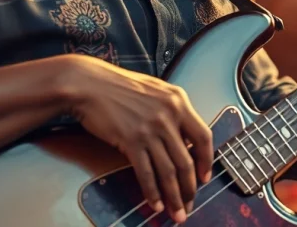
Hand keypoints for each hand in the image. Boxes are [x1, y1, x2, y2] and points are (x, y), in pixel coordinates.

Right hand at [69, 56, 212, 223]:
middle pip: (186, 160)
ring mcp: (150, 129)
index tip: (205, 176)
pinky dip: (152, 192)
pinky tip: (156, 203)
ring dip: (174, 196)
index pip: (203, 136)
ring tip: (177, 212)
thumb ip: (172, 110)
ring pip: (169, 171)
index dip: (207, 160)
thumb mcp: (156, 90)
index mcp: (178, 101)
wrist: (89, 84)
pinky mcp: (131, 140)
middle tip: (191, 203)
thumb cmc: (118, 86)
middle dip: (190, 188)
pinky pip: (146, 173)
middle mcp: (168, 116)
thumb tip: (183, 137)